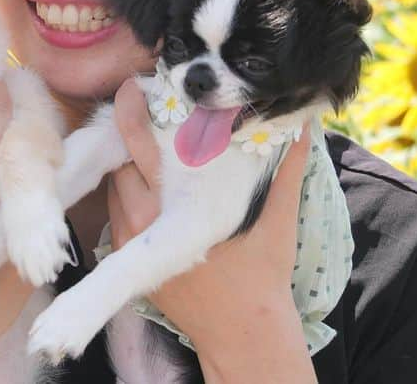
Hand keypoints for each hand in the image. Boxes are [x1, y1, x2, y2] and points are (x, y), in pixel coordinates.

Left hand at [107, 78, 315, 381]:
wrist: (240, 331)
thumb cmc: (261, 272)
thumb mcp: (278, 218)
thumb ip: (287, 167)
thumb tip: (302, 124)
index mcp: (176, 203)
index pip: (136, 140)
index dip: (131, 108)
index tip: (137, 85)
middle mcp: (142, 216)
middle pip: (119, 155)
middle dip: (130, 132)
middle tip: (148, 109)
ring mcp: (126, 234)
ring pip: (114, 179)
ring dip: (129, 161)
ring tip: (154, 148)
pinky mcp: (122, 250)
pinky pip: (114, 204)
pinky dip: (127, 189)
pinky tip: (151, 183)